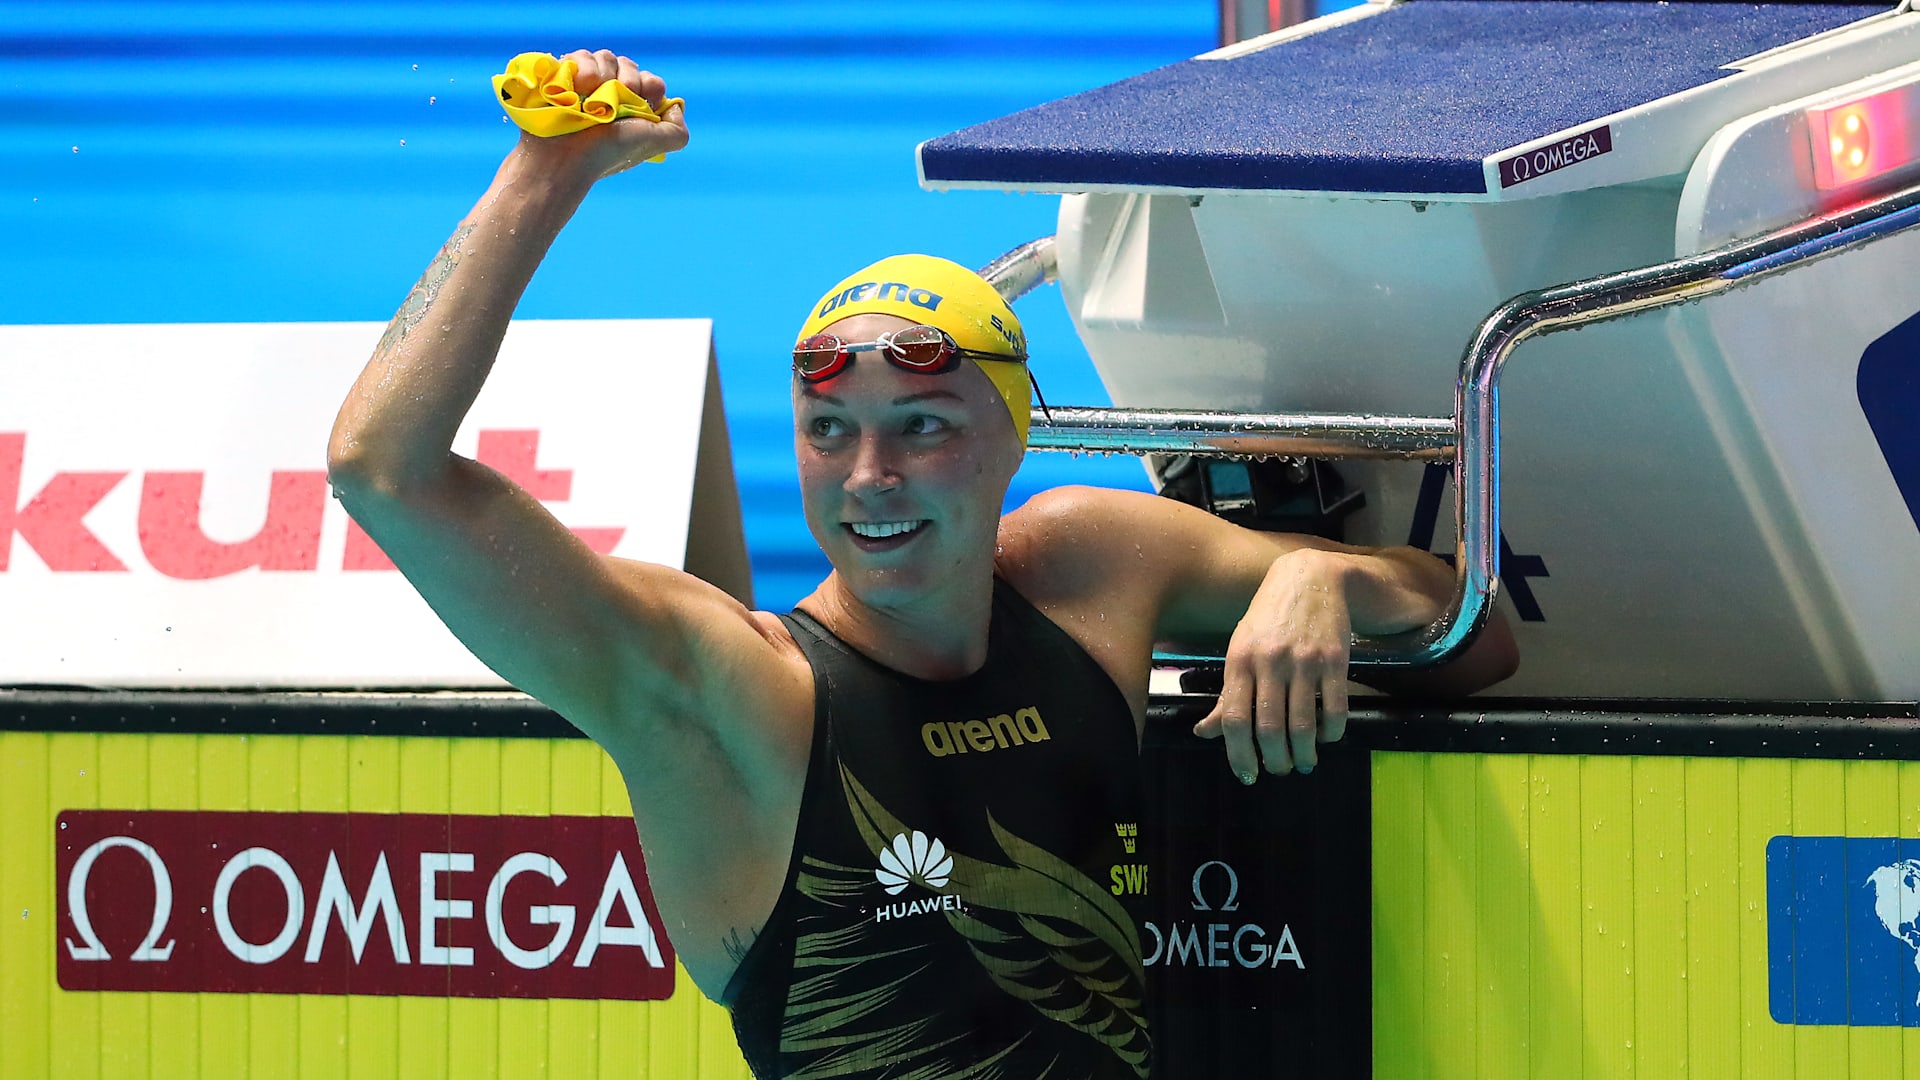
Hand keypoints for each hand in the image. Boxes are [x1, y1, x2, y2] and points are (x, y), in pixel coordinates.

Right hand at [517, 49, 688, 180]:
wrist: (565, 158)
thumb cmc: (607, 152)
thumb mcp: (652, 143)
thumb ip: (677, 131)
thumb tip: (674, 107)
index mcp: (634, 109)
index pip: (651, 81)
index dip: (649, 87)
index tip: (641, 104)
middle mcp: (612, 95)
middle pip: (629, 64)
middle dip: (627, 80)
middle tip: (615, 104)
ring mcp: (587, 84)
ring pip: (606, 57)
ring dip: (602, 75)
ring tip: (590, 96)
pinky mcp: (565, 75)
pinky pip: (581, 55)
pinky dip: (582, 68)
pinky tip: (577, 88)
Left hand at [1192, 548, 1351, 779]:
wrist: (1310, 577)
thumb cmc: (1268, 619)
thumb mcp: (1240, 649)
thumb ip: (1227, 694)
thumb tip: (1204, 732)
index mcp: (1239, 660)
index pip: (1235, 719)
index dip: (1239, 755)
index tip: (1247, 774)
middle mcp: (1270, 661)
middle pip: (1269, 729)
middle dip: (1275, 760)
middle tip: (1279, 769)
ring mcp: (1304, 661)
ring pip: (1303, 725)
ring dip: (1303, 754)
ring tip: (1303, 762)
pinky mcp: (1336, 659)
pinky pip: (1334, 710)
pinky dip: (1331, 733)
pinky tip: (1326, 737)